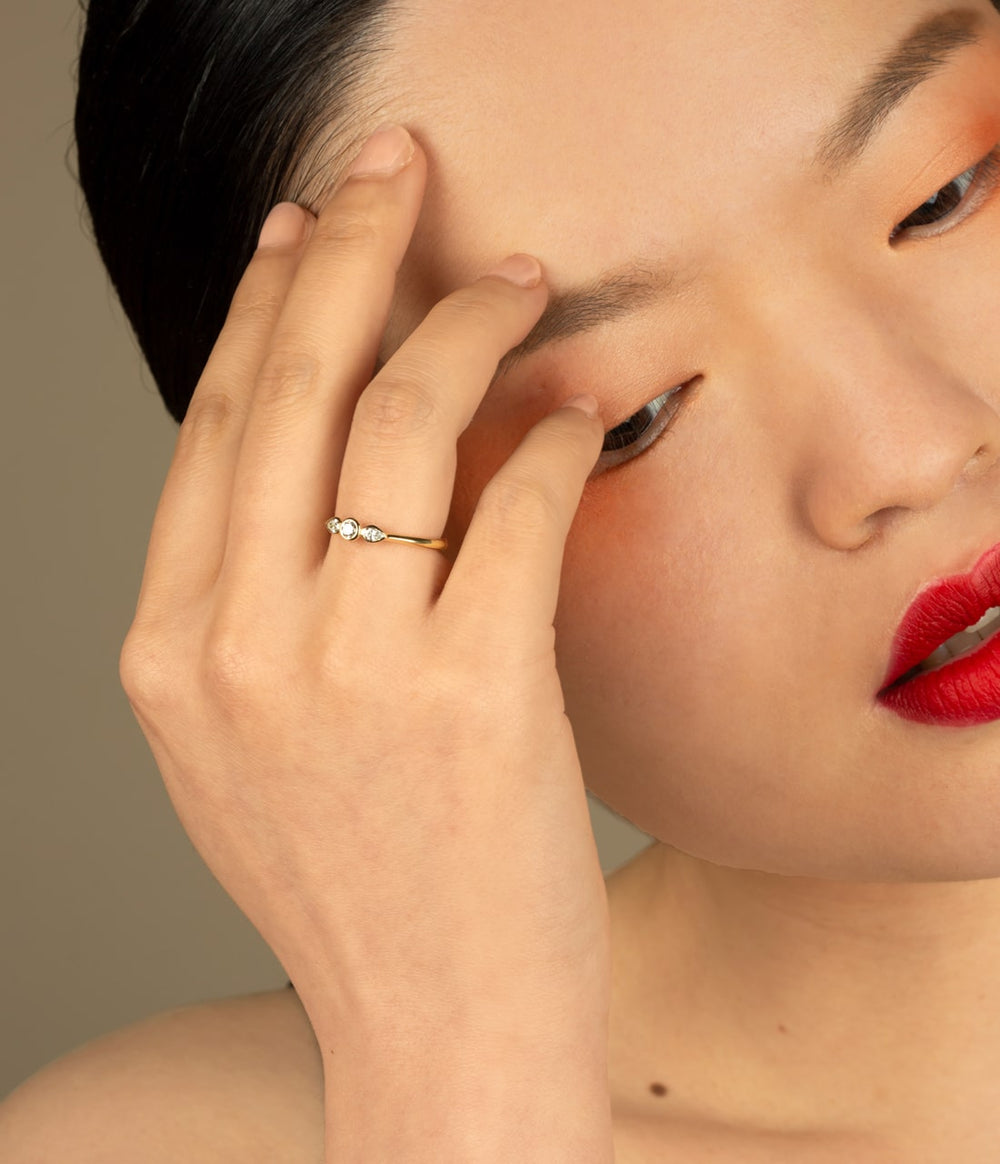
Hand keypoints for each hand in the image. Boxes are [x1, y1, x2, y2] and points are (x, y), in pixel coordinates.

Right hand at [119, 125, 610, 1107]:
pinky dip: (557, 436)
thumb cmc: (356, 886)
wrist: (437, 1031)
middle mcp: (241, 646)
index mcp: (170, 653)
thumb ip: (257, 602)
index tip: (306, 232)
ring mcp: (351, 670)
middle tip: (393, 169)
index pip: (213, 425)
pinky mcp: (474, 691)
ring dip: (472, 320)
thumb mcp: (250, 746)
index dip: (265, 308)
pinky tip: (582, 409)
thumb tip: (325, 445)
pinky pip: (516, 506)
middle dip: (350, 250)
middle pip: (293, 387)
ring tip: (523, 277)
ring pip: (405, 420)